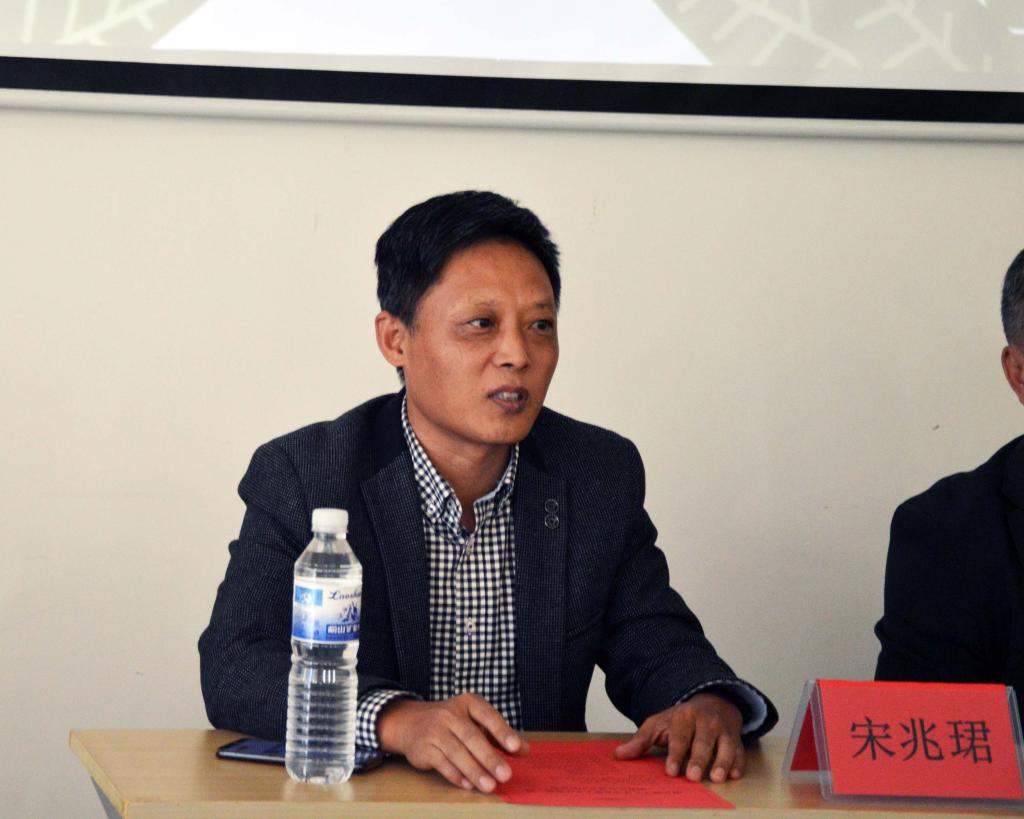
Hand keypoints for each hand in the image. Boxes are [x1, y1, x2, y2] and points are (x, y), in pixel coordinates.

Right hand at [377, 692, 528, 791]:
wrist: (411, 722)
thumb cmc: (452, 723)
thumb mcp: (475, 721)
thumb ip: (499, 735)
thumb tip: (525, 750)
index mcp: (468, 702)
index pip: (488, 716)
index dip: (501, 731)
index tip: (515, 747)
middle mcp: (450, 714)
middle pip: (472, 737)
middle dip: (490, 758)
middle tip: (506, 775)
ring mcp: (435, 730)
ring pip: (457, 753)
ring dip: (475, 771)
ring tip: (490, 786)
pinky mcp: (424, 748)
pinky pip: (442, 764)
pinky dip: (456, 775)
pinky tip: (469, 785)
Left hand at [614, 692, 743, 782]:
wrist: (713, 701)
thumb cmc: (682, 719)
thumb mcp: (659, 723)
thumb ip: (641, 740)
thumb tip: (619, 755)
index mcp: (685, 716)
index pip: (680, 736)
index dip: (676, 754)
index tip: (671, 771)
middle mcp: (706, 721)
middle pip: (703, 741)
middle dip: (699, 759)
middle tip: (693, 777)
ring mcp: (723, 730)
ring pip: (726, 745)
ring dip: (722, 762)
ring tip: (717, 778)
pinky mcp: (737, 739)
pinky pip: (740, 751)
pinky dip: (739, 762)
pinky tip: (735, 774)